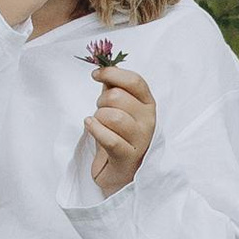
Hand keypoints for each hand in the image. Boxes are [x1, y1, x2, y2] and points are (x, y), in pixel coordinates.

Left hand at [84, 63, 155, 193]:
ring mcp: (141, 139)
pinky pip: (109, 138)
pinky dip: (95, 129)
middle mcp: (149, 121)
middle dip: (101, 101)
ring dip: (98, 118)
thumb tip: (104, 66)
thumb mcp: (117, 108)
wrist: (119, 172)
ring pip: (113, 116)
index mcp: (148, 104)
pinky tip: (90, 126)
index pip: (135, 81)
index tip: (96, 75)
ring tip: (98, 124)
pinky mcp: (129, 157)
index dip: (113, 73)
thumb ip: (113, 87)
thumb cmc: (117, 136)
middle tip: (100, 111)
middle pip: (118, 97)